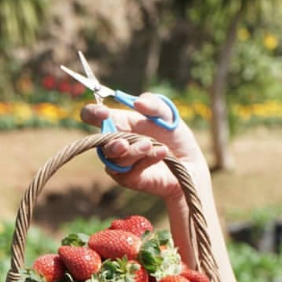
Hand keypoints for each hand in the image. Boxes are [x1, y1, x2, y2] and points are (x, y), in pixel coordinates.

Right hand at [80, 93, 207, 200]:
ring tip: (150, 144)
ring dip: (132, 151)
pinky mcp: (128, 178)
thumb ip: (154, 104)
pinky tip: (162, 152)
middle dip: (110, 142)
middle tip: (124, 142)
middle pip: (97, 142)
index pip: (93, 116)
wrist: (189, 163)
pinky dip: (146, 159)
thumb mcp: (168, 115)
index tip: (103, 113)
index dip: (91, 113)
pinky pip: (129, 170)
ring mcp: (119, 161)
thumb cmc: (174, 137)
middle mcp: (114, 142)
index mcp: (118, 122)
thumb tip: (137, 102)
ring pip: (113, 158)